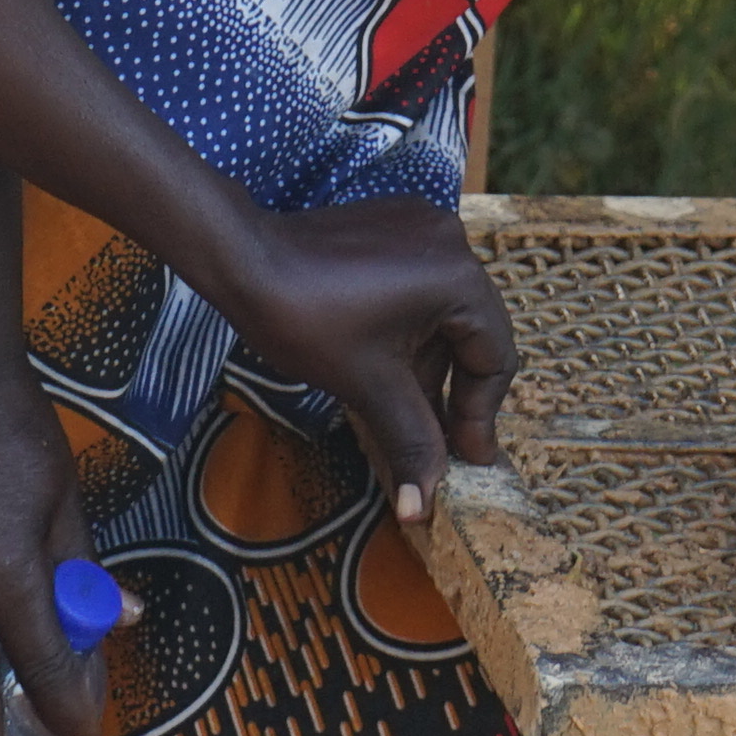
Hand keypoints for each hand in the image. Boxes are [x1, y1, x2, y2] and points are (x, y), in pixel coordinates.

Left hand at [203, 196, 512, 519]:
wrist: (241, 260)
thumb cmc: (305, 319)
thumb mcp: (368, 386)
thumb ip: (410, 443)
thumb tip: (420, 511)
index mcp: (458, 278)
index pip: (494, 358)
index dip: (479, 415)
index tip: (466, 459)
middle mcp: (451, 243)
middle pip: (474, 335)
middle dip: (453, 392)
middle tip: (441, 444)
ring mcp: (422, 227)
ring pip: (445, 314)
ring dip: (428, 364)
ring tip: (403, 411)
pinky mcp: (394, 224)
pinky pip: (420, 288)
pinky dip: (410, 329)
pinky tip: (384, 365)